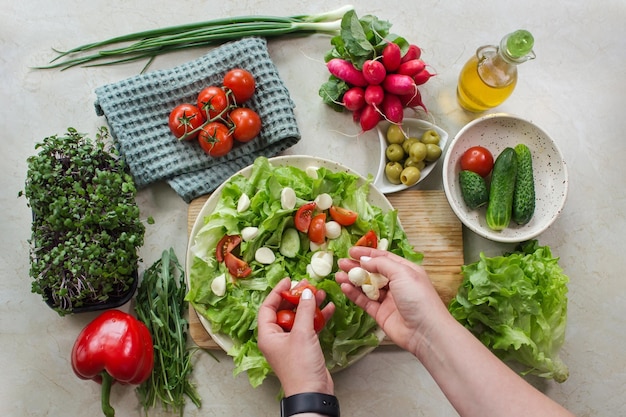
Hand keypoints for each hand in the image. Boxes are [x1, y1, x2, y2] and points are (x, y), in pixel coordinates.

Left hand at [257, 277, 335, 396]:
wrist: (313, 392)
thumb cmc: (301, 366)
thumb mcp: (302, 334)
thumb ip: (304, 310)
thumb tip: (306, 292)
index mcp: (268, 335)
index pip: (268, 307)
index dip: (277, 292)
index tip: (289, 280)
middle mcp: (277, 338)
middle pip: (285, 310)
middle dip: (297, 297)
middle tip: (308, 284)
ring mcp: (291, 343)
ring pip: (299, 318)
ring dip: (310, 305)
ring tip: (321, 293)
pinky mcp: (304, 347)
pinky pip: (309, 327)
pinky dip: (318, 318)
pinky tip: (329, 308)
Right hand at [336, 247, 448, 354]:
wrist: (425, 331)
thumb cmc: (418, 298)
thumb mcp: (402, 273)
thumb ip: (381, 264)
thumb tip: (364, 259)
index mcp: (405, 271)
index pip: (383, 258)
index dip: (367, 254)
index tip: (351, 251)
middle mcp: (396, 283)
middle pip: (372, 272)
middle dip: (356, 266)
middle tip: (341, 263)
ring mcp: (388, 299)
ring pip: (366, 286)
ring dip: (352, 280)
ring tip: (338, 274)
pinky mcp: (380, 313)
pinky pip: (364, 301)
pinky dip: (354, 294)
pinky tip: (344, 287)